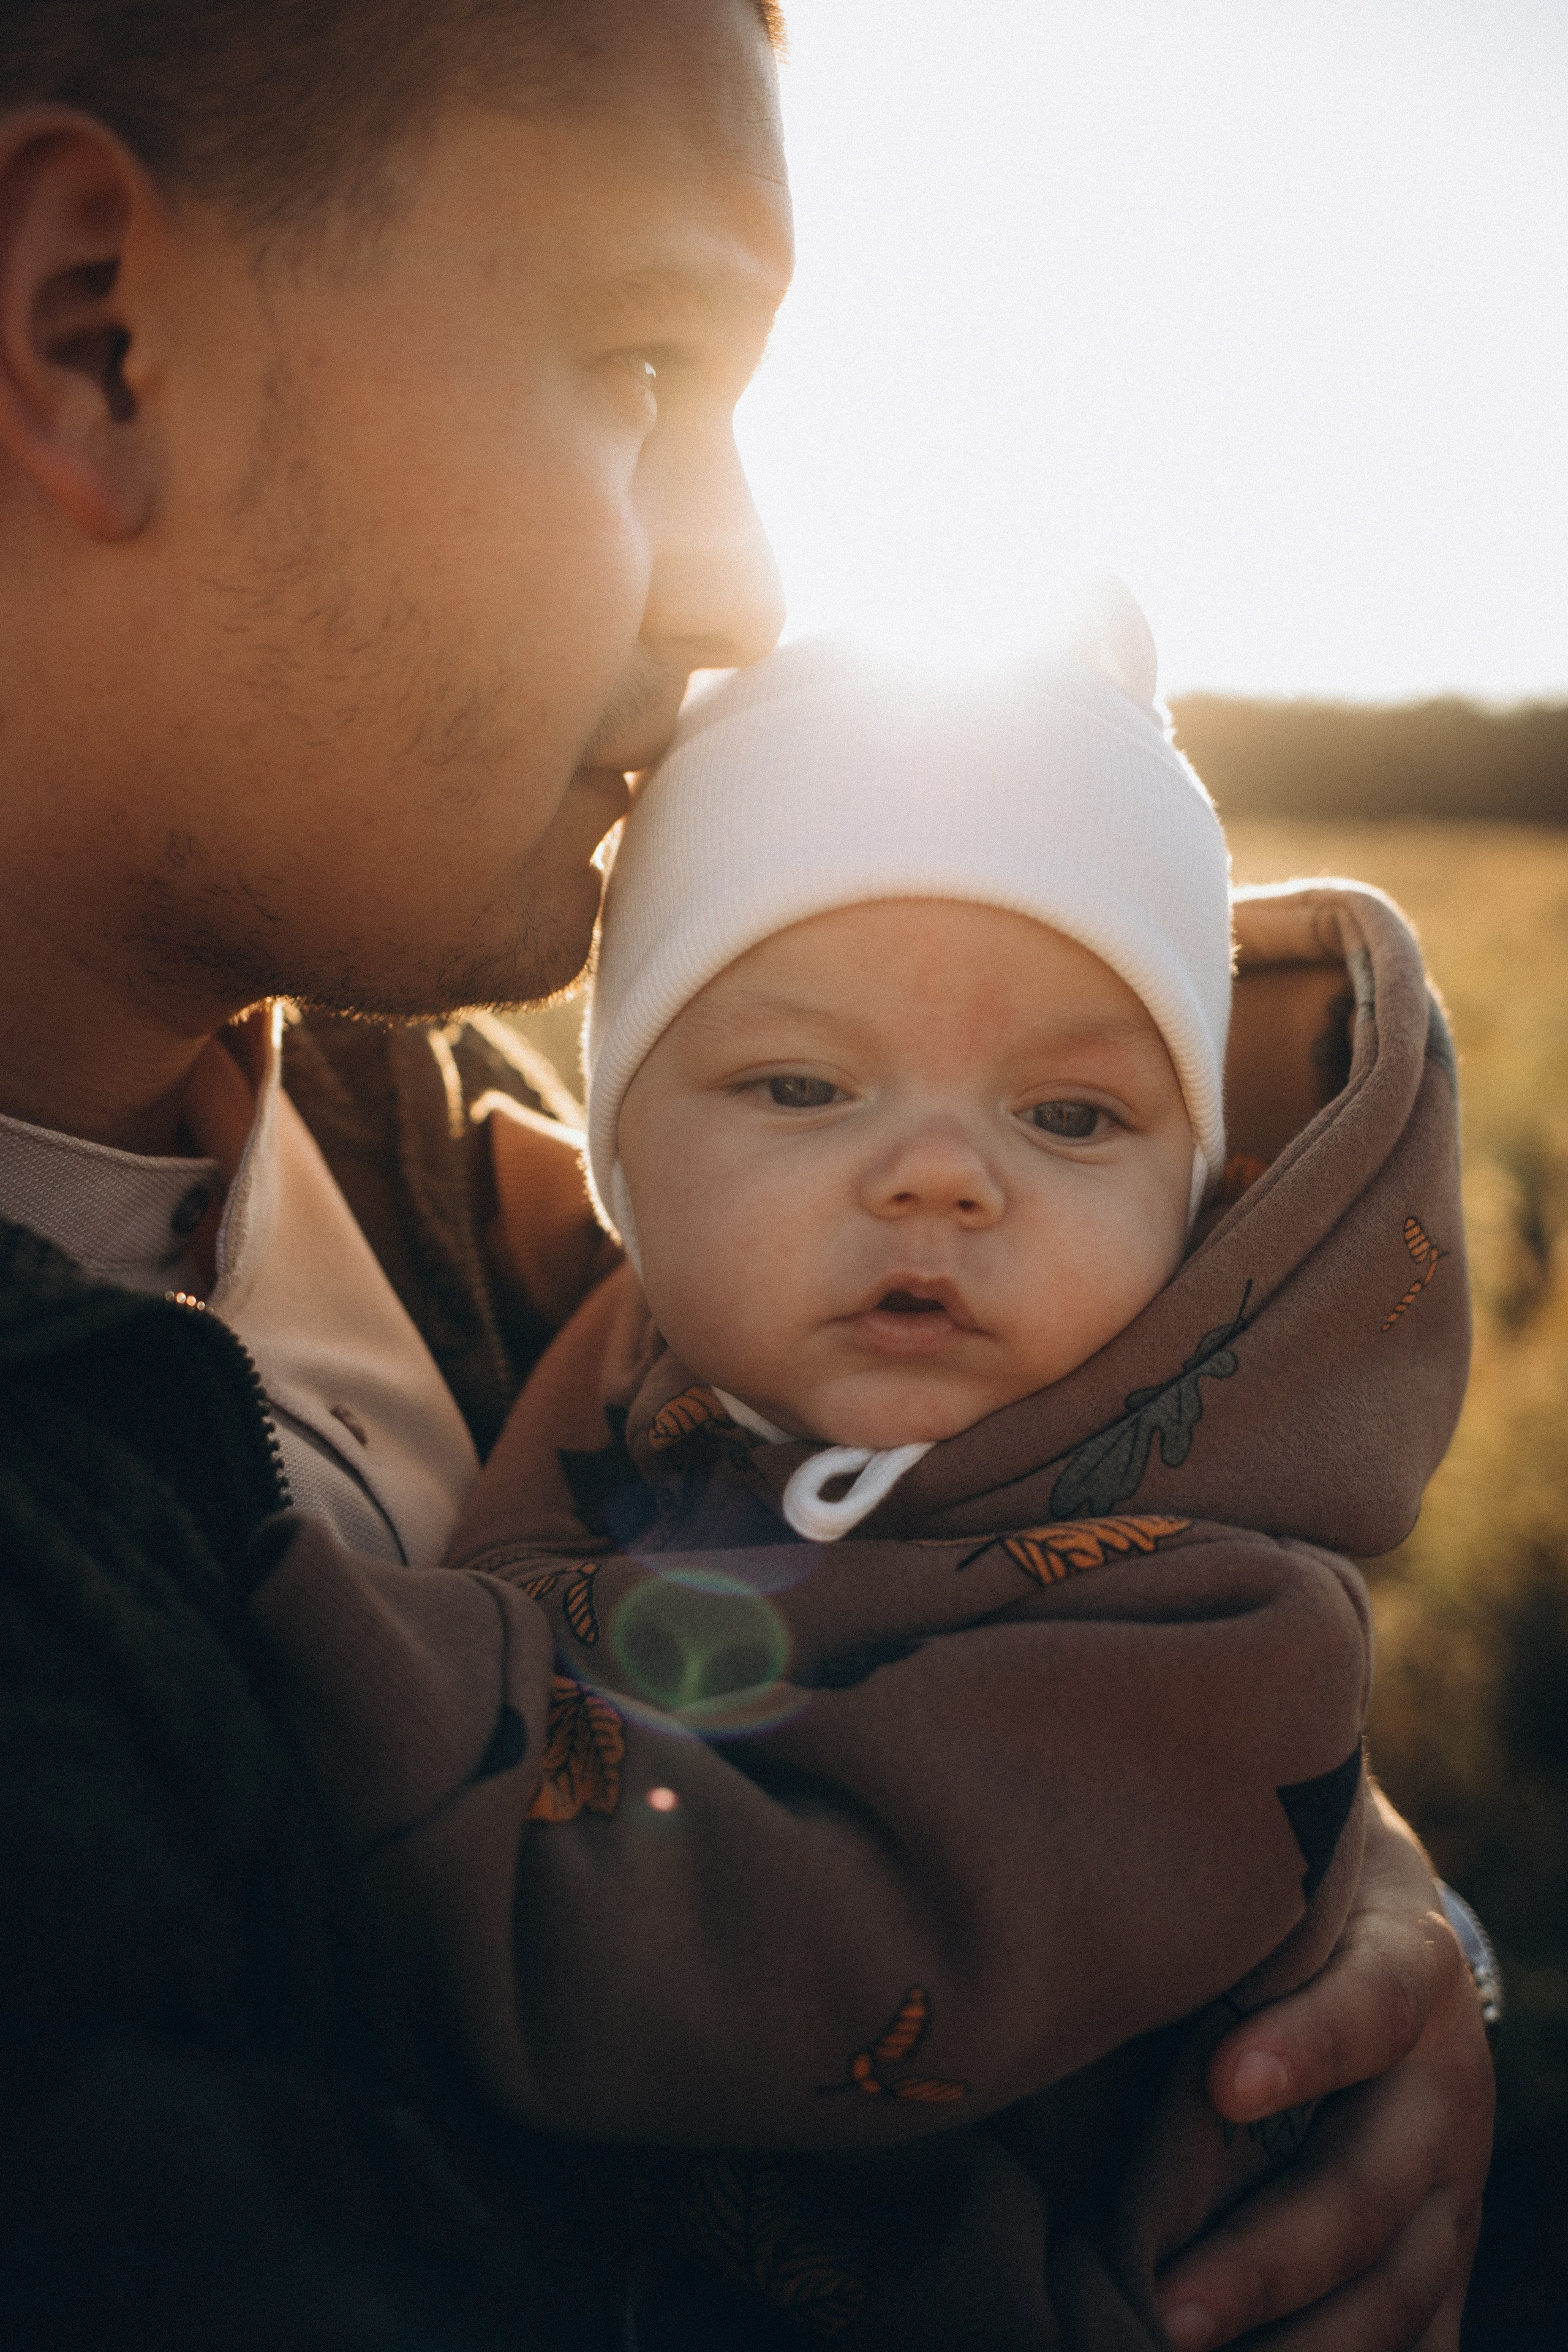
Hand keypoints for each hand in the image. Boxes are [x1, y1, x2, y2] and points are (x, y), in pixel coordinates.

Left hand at [1155, 1789, 1492, 2349]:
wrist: (1388, 1929)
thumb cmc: (1289, 1900)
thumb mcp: (1275, 1878)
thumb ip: (1215, 1908)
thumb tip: (1083, 1928)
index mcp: (1407, 1965)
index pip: (1368, 2006)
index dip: (1305, 2047)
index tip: (1221, 2082)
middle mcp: (1446, 2083)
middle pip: (1367, 2187)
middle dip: (1265, 2261)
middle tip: (1164, 2312)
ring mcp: (1456, 2180)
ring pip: (1394, 2286)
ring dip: (1297, 2342)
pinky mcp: (1445, 2247)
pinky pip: (1419, 2332)